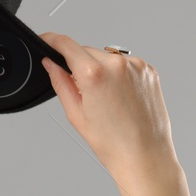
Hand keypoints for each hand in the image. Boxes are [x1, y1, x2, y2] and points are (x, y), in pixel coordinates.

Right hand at [38, 33, 177, 178]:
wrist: (145, 155)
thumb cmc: (114, 143)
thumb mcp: (76, 114)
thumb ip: (61, 83)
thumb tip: (51, 65)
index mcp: (95, 74)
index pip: (67, 44)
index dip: (52, 40)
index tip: (47, 40)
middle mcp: (117, 64)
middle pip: (86, 51)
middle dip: (79, 65)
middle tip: (83, 92)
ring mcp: (136, 66)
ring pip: (106, 57)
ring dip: (100, 69)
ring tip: (106, 99)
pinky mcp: (148, 70)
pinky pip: (125, 64)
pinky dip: (118, 75)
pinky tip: (120, 97)